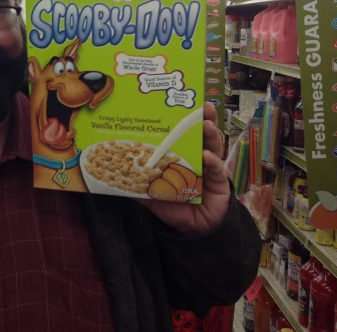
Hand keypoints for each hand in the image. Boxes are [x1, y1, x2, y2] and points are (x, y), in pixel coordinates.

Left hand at [139, 102, 230, 235]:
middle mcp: (199, 159)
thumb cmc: (177, 208)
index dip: (185, 121)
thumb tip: (116, 180)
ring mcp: (210, 169)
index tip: (182, 105)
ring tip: (206, 124)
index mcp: (184, 157)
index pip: (184, 135)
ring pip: (214, 147)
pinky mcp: (220, 183)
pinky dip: (213, 163)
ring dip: (211, 134)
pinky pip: (217, 170)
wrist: (195, 230)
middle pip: (203, 135)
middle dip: (204, 118)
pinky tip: (208, 157)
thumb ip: (138, 186)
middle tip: (203, 106)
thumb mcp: (153, 196)